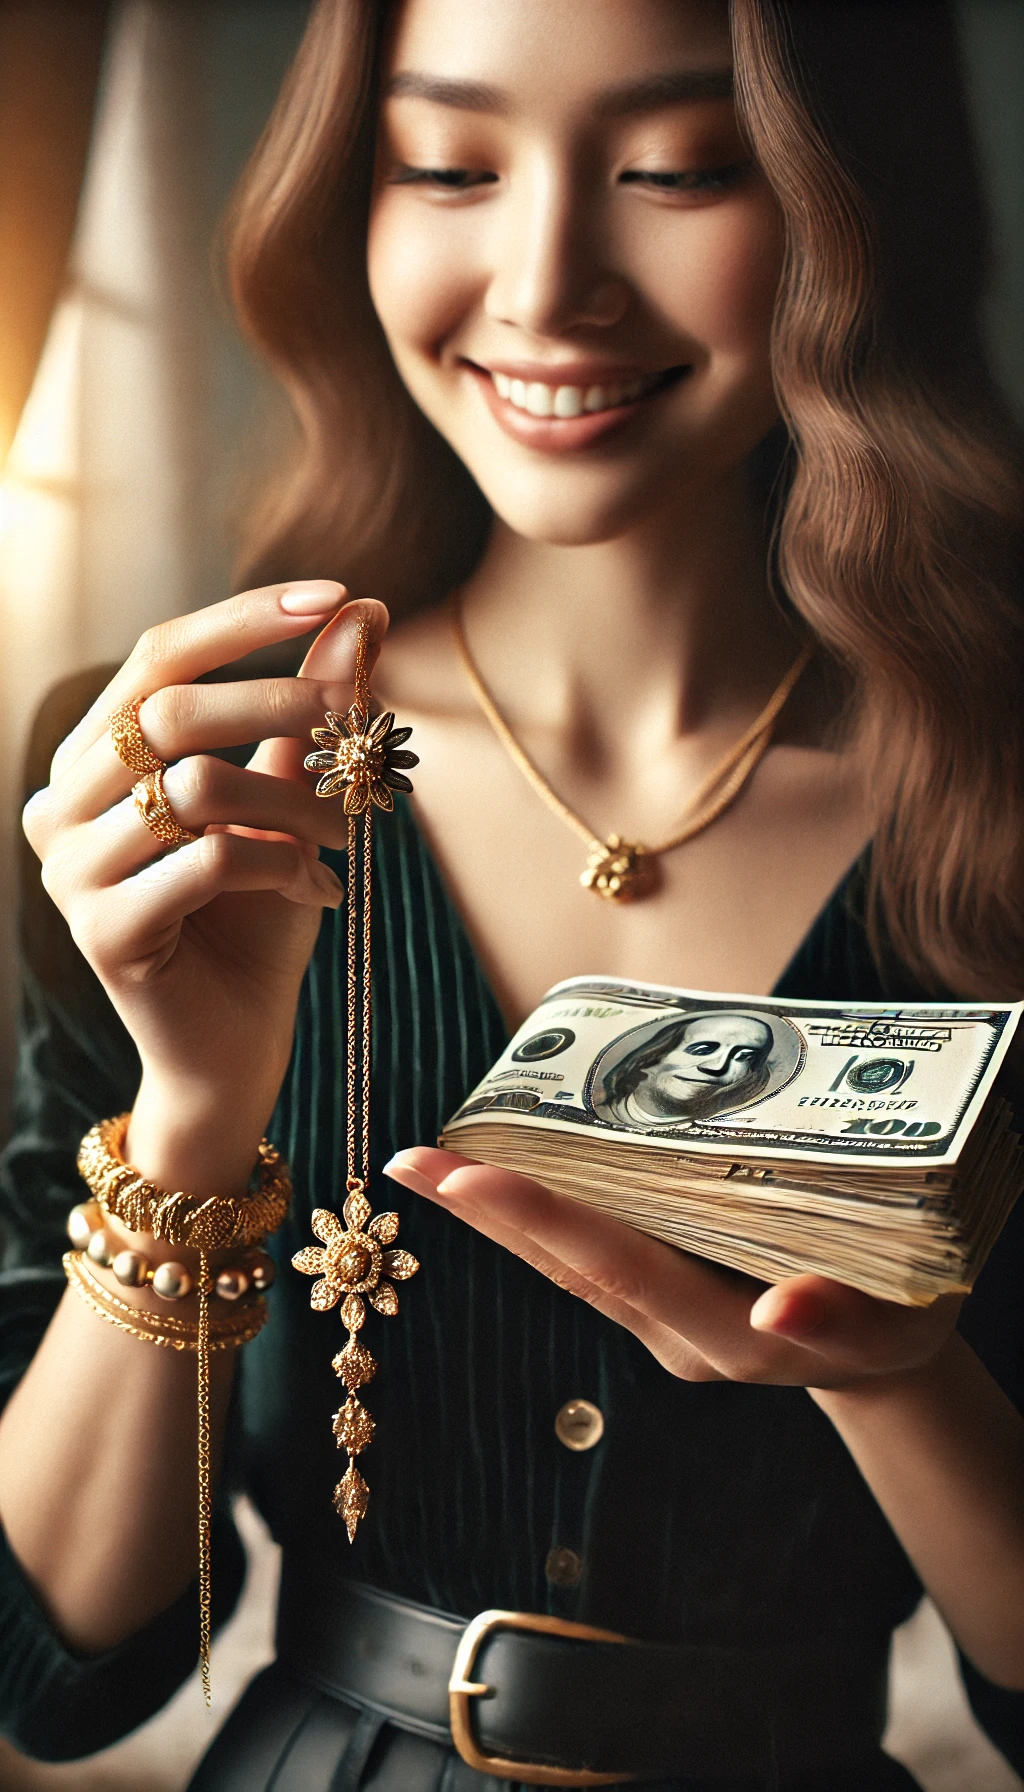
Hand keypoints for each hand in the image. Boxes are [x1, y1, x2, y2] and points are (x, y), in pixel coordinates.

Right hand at [24, 580, 383, 1188]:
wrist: (234, 1045)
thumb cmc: (258, 919)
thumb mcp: (289, 801)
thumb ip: (306, 712)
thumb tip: (362, 610)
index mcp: (92, 761)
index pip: (159, 656)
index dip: (244, 619)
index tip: (335, 594)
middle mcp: (60, 806)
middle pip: (167, 709)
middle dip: (280, 703)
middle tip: (357, 728)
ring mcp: (70, 871)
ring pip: (196, 786)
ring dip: (295, 803)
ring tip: (346, 838)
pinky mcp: (104, 931)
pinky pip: (209, 861)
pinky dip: (282, 866)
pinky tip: (319, 893)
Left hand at [385, 1148, 961, 1388]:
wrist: (884, 1356)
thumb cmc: (896, 1323)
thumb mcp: (890, 1322)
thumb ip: (836, 1318)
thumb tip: (779, 1310)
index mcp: (718, 1332)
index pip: (613, 1264)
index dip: (541, 1217)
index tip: (469, 1175)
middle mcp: (671, 1334)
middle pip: (565, 1263)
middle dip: (485, 1212)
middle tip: (408, 1161)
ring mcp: (659, 1323)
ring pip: (562, 1262)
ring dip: (493, 1213)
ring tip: (426, 1162)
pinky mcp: (659, 1302)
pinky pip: (584, 1257)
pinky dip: (535, 1217)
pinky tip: (496, 1175)